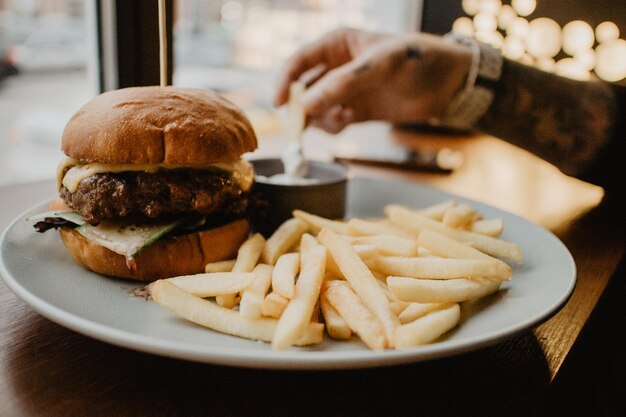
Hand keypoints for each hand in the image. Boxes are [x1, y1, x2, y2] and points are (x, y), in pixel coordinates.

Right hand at [274, 28, 472, 132]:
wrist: (448, 83)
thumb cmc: (416, 61)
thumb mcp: (378, 66)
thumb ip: (341, 85)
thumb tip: (304, 106)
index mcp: (338, 44)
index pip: (300, 61)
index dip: (284, 81)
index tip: (279, 104)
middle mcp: (337, 67)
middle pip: (303, 88)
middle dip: (299, 106)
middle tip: (300, 124)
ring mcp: (347, 90)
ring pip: (316, 108)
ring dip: (319, 118)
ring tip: (339, 119)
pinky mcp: (357, 111)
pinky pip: (333, 121)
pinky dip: (333, 126)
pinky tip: (347, 122)